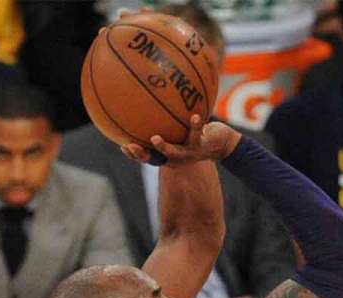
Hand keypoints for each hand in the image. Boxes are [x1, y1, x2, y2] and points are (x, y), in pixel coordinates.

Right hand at [120, 114, 240, 165]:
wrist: (221, 143)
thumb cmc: (194, 131)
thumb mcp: (179, 125)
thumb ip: (165, 117)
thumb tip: (146, 93)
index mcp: (167, 154)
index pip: (147, 156)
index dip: (134, 154)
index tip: (122, 145)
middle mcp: (176, 157)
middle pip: (156, 158)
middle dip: (143, 155)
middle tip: (131, 146)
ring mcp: (189, 153)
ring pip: (175, 152)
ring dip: (164, 147)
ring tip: (155, 138)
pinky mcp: (202, 146)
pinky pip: (197, 134)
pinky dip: (196, 125)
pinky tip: (194, 116)